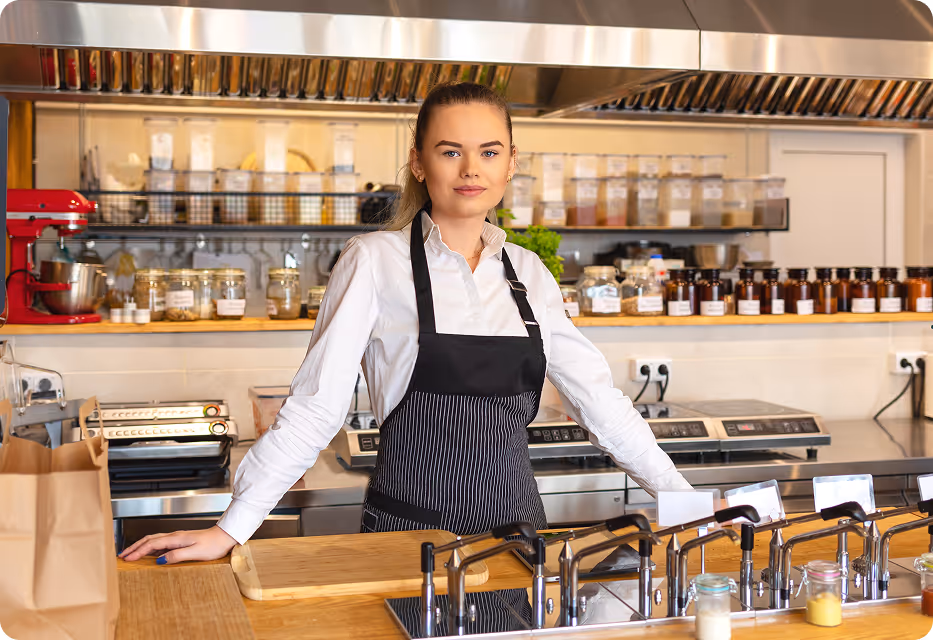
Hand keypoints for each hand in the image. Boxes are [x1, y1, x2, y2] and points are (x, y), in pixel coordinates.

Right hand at [118, 525, 237, 564]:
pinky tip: (149, 554)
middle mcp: (175, 536)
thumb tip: (160, 560)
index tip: (127, 558)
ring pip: (154, 540)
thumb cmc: (213, 545)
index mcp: (176, 538)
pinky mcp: (181, 540)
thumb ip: (176, 555)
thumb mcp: (195, 552)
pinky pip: (161, 543)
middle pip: (149, 540)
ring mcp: (178, 537)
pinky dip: (151, 547)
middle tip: (122, 555)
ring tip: (131, 553)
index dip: (138, 551)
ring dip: (141, 546)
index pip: (151, 544)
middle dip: (134, 547)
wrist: (225, 537)